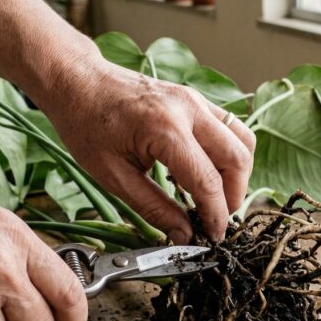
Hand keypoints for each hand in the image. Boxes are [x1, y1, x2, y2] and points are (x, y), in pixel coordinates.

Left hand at [38, 59, 255, 242]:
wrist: (79, 82)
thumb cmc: (87, 125)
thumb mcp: (113, 176)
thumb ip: (153, 207)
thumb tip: (183, 234)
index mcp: (164, 129)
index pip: (207, 181)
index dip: (215, 215)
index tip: (212, 237)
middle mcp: (188, 109)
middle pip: (237, 158)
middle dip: (234, 196)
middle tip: (216, 220)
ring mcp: (195, 100)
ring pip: (242, 139)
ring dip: (237, 174)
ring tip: (215, 197)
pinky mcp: (196, 99)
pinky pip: (229, 127)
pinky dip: (228, 154)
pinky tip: (203, 172)